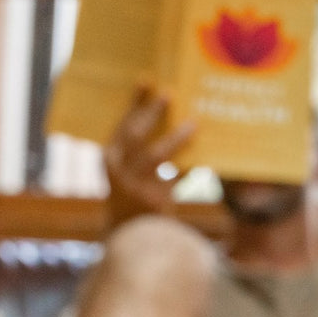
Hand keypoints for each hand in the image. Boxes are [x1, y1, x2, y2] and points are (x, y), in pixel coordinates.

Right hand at [102, 84, 195, 229]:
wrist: (133, 236)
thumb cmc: (131, 199)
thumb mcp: (125, 172)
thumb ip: (137, 151)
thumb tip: (167, 118)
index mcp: (109, 158)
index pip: (122, 124)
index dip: (135, 102)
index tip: (146, 80)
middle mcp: (118, 171)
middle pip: (136, 134)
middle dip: (152, 112)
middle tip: (169, 93)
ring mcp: (136, 186)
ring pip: (157, 155)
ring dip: (177, 138)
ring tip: (194, 122)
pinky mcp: (156, 200)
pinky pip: (179, 178)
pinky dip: (193, 167)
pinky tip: (208, 158)